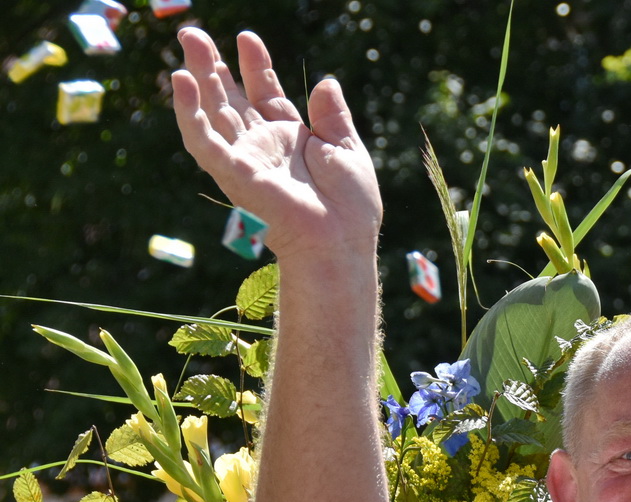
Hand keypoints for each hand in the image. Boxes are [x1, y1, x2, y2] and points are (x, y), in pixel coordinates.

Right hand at [171, 28, 381, 258]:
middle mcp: (263, 147)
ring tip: (188, 41)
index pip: (266, 95)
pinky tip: (181, 82)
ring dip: (197, 78)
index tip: (247, 38)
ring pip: (212, 111)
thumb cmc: (350, 206)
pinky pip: (203, 140)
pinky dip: (189, 112)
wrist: (341, 240)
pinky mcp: (232, 173)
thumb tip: (327, 82)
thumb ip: (333, 116)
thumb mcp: (346, 149)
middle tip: (193, 33)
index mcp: (290, 139)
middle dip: (212, 65)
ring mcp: (245, 159)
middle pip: (231, 98)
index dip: (255, 67)